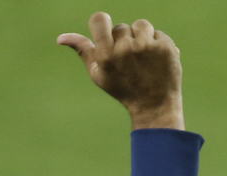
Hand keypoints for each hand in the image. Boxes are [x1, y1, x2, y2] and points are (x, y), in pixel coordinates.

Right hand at [58, 12, 184, 129]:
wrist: (155, 105)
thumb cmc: (123, 90)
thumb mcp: (99, 74)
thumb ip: (83, 51)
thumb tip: (61, 37)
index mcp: (106, 55)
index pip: (99, 19)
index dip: (103, 24)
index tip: (109, 35)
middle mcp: (126, 49)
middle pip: (121, 27)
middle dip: (125, 40)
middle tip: (131, 63)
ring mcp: (147, 47)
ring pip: (140, 25)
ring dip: (142, 38)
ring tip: (144, 59)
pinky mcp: (165, 47)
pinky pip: (158, 33)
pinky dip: (158, 44)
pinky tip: (157, 61)